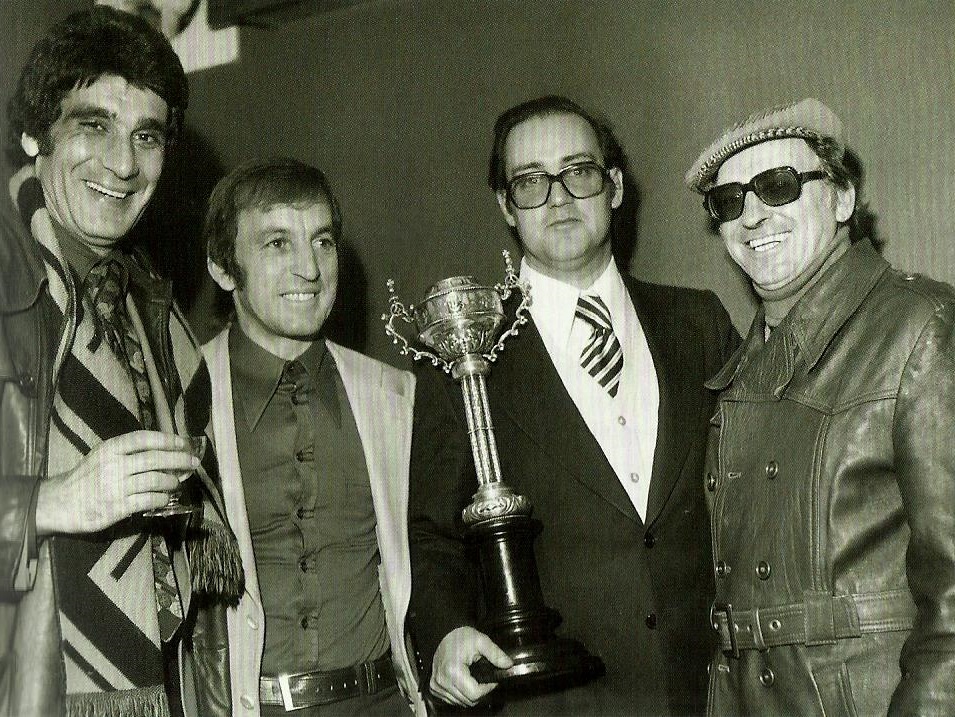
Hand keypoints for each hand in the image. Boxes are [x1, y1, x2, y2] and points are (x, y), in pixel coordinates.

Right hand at [36, 430, 198, 534]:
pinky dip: (162, 498)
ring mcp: (116, 487)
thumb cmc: (87, 476)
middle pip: (155, 459)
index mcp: (110, 449)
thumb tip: (164, 449)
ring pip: (155, 480)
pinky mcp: (117, 507)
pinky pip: (148, 500)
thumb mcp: (102, 455)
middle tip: (193, 463)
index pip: (143, 439)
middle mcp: (114, 465)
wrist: (61, 502)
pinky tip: (165, 497)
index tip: (184, 443)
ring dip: (172, 481)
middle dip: (179, 460)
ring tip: (177, 482)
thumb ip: (128, 451)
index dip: (167, 439)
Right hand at [430, 626, 512, 706]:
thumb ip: (496, 654)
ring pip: (461, 703)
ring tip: (475, 679)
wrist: (443, 634)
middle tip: (485, 679)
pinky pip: (452, 700)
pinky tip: (465, 683)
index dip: (488, 688)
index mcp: (452, 671)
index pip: (475, 694)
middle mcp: (442, 682)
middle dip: (481, 692)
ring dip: (471, 695)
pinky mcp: (434, 689)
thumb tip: (509, 665)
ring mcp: (436, 687)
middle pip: (469, 701)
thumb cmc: (461, 637)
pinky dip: (461, 695)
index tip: (492, 679)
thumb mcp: (481, 641)